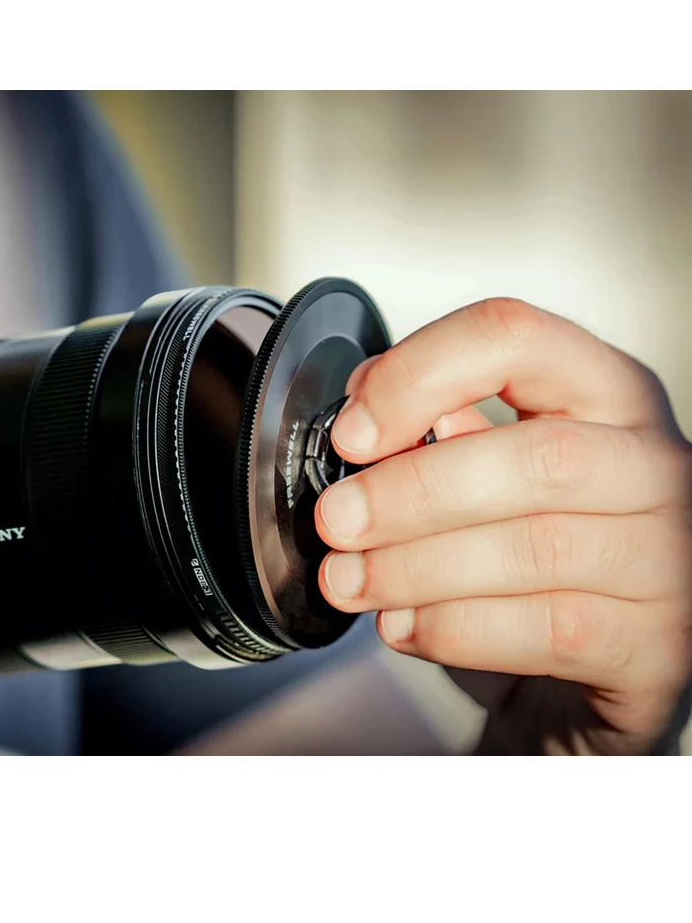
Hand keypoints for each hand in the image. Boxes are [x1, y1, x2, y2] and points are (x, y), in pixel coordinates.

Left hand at [314, 298, 691, 754]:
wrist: (603, 656)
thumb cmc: (542, 548)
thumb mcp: (498, 470)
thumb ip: (447, 434)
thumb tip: (365, 422)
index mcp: (602, 391)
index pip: (513, 339)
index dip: (420, 375)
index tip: (353, 432)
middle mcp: (649, 462)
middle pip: (536, 457)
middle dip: (410, 491)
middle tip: (337, 520)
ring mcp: (667, 554)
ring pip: (536, 549)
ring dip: (416, 567)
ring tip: (349, 580)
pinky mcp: (656, 641)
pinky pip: (547, 629)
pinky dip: (455, 628)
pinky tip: (405, 625)